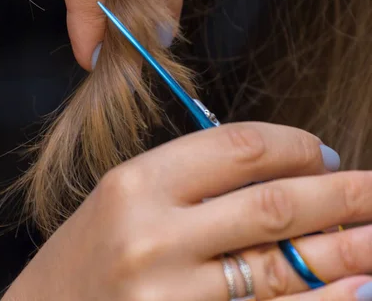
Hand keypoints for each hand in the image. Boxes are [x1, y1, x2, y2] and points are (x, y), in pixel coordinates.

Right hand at [3, 123, 371, 299]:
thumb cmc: (84, 257)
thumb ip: (194, 180)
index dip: (295, 145)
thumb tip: (280, 171)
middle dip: (340, 194)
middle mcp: (155, 237)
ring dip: (345, 249)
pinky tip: (355, 287)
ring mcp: (171, 298)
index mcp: (137, 184)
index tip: (324, 151)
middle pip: (272, 204)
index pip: (239, 148)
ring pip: (282, 265)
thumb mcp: (125, 198)